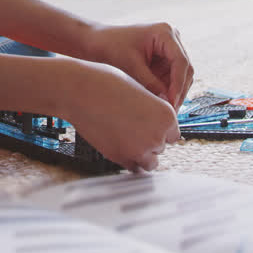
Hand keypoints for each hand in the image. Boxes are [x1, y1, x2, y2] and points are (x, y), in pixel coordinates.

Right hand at [60, 60, 181, 170]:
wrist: (79, 91)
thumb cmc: (106, 84)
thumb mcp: (138, 91)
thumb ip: (152, 110)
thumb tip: (157, 125)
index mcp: (167, 115)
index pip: (173, 133)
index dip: (160, 129)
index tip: (148, 125)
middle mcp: (157, 135)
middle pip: (161, 147)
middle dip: (149, 140)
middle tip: (132, 128)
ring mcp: (140, 149)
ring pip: (150, 162)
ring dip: (142, 154)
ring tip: (127, 139)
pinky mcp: (121, 158)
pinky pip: (133, 168)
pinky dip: (129, 161)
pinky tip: (120, 146)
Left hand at [87, 23, 194, 110]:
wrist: (97, 41)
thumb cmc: (110, 46)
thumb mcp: (131, 66)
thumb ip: (150, 83)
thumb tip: (167, 102)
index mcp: (165, 33)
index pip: (180, 61)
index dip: (178, 84)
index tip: (172, 102)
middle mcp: (172, 39)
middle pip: (185, 69)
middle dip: (178, 91)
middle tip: (170, 112)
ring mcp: (169, 49)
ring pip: (181, 75)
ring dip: (174, 92)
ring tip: (165, 110)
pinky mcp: (164, 59)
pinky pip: (171, 77)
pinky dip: (167, 90)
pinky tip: (160, 103)